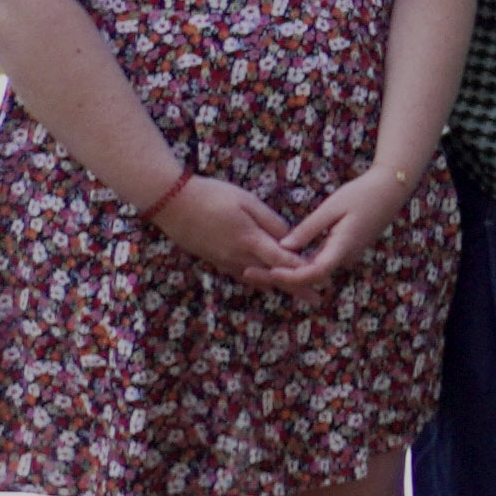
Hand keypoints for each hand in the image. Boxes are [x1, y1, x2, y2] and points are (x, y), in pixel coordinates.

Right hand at [143, 172, 302, 289]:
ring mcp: (224, 260)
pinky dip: (257, 280)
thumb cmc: (212, 196)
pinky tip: (265, 283)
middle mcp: (238, 256)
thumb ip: (270, 221)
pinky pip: (240, 274)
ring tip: (297, 294)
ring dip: (278, 285)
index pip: (283, 260)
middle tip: (317, 299)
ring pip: (256, 278)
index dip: (304, 270)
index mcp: (250, 240)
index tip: (323, 279)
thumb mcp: (247, 201)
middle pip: (273, 275)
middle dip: (297, 286)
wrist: (171, 203)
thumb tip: (288, 237)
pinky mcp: (214, 259)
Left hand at [258, 172, 415, 295]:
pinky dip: (299, 262)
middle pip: (309, 275)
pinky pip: (319, 260)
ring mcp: (346, 254)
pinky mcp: (344, 248)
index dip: (289, 276)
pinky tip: (279, 257)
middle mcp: (345, 256)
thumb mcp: (332, 208)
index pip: (314, 272)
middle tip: (248, 272)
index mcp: (343, 247)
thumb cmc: (362, 194)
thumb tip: (283, 247)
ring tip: (257, 266)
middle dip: (279, 276)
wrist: (391, 189)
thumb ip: (308, 229)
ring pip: (313, 269)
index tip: (268, 272)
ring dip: (288, 270)